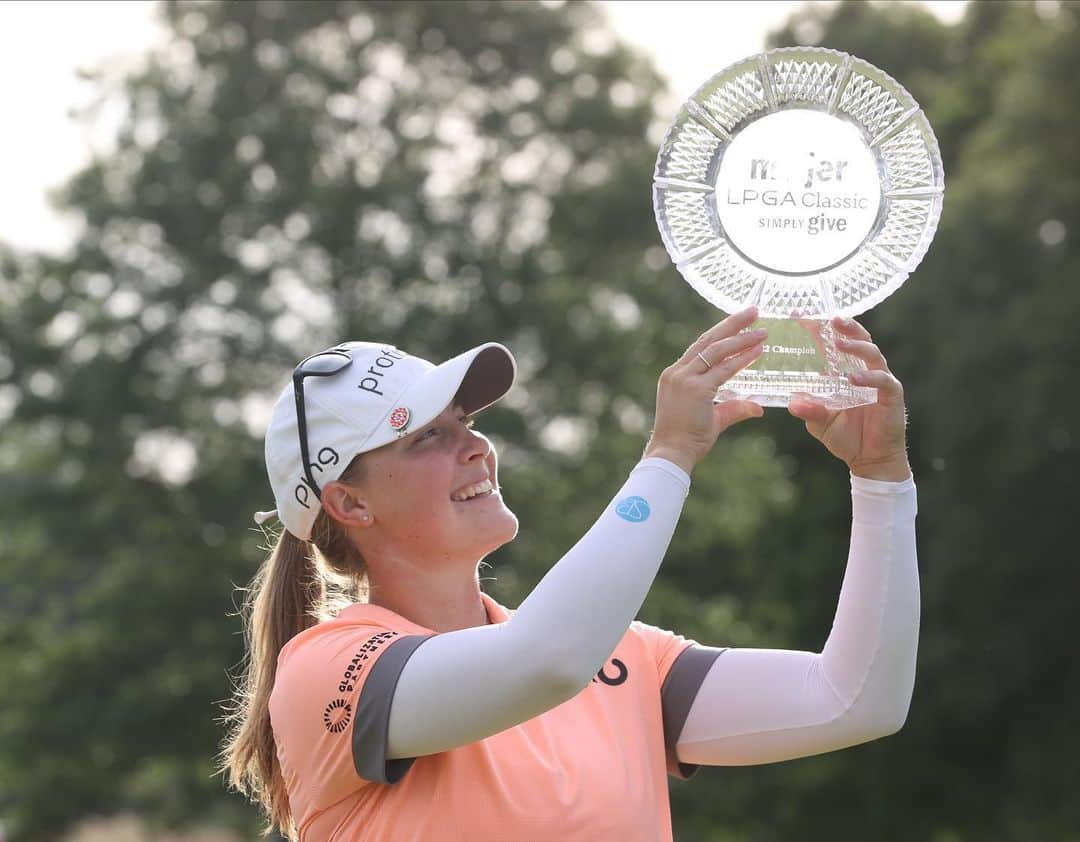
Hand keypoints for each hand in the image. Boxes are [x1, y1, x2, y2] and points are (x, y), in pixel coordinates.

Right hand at [645, 306, 765, 473]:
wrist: (670, 453)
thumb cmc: (686, 439)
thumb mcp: (712, 418)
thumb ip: (734, 408)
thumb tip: (757, 407)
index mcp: (675, 375)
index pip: (699, 346)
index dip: (720, 332)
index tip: (738, 322)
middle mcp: (677, 372)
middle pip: (708, 339)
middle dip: (732, 324)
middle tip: (753, 310)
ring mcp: (684, 379)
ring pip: (716, 350)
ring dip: (741, 338)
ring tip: (762, 330)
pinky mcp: (696, 390)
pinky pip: (723, 370)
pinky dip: (742, 359)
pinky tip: (758, 350)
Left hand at [788, 317, 910, 481]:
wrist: (869, 460)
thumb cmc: (846, 437)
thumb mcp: (819, 423)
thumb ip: (809, 410)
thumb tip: (793, 401)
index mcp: (842, 373)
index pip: (829, 345)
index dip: (816, 329)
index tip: (798, 315)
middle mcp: (862, 371)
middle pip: (857, 340)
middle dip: (845, 327)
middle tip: (831, 318)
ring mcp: (879, 380)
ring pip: (872, 353)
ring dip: (856, 346)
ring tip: (839, 343)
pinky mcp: (892, 395)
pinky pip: (882, 380)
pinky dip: (868, 377)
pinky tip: (853, 378)